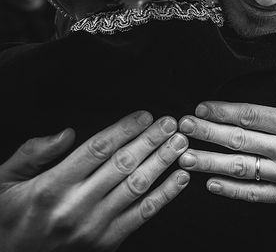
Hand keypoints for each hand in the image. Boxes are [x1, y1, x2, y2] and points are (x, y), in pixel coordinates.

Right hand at [0, 111, 189, 251]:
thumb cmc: (9, 219)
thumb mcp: (5, 182)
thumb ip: (33, 154)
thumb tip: (67, 134)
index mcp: (51, 187)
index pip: (97, 149)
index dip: (125, 129)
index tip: (145, 115)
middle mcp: (75, 206)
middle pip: (122, 164)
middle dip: (151, 140)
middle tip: (171, 123)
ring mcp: (93, 226)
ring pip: (136, 186)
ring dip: (162, 162)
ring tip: (179, 143)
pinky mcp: (107, 242)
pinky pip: (143, 214)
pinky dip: (166, 194)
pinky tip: (180, 177)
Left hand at [178, 55, 275, 211]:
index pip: (253, 115)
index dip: (224, 111)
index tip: (202, 106)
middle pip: (240, 140)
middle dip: (207, 132)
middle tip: (181, 127)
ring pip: (242, 168)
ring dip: (210, 161)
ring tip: (184, 156)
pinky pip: (256, 194)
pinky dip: (232, 190)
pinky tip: (211, 185)